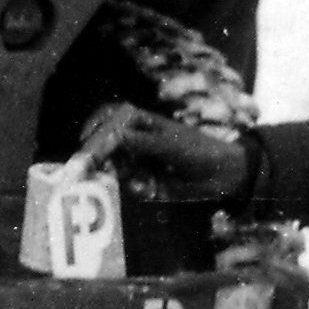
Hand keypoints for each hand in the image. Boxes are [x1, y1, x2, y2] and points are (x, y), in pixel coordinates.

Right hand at [75, 103, 249, 197]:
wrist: (222, 175)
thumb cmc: (199, 149)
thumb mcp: (171, 144)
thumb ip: (141, 142)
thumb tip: (112, 134)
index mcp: (138, 121)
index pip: (107, 120)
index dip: (94, 129)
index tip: (86, 143)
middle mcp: (132, 139)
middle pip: (103, 144)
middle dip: (95, 157)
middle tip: (88, 171)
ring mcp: (135, 161)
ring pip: (112, 168)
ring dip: (118, 175)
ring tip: (135, 181)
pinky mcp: (141, 181)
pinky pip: (127, 185)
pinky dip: (134, 187)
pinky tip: (149, 189)